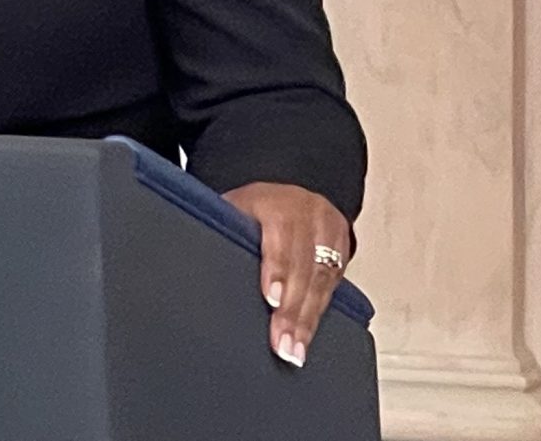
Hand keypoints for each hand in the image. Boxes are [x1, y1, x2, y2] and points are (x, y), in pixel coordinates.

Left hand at [221, 181, 350, 368]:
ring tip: (296, 349)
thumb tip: (196, 267)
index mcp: (276, 203)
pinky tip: (309, 335)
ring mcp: (329, 229)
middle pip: (304, 266)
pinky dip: (322, 312)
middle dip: (293, 310)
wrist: (290, 191)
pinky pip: (335, 283)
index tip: (271, 300)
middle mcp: (307, 213)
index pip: (280, 237)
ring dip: (309, 319)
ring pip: (323, 280)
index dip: (277, 270)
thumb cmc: (253, 208)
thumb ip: (225, 233)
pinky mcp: (344, 246)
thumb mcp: (234, 209)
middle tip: (282, 343)